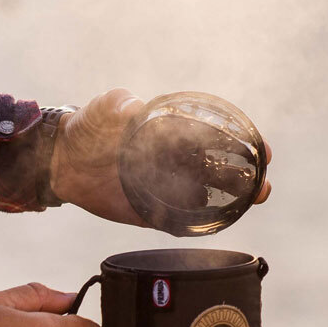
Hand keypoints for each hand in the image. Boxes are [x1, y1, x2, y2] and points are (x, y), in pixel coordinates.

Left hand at [50, 88, 274, 225]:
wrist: (63, 158)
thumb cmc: (90, 125)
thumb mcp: (107, 105)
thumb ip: (121, 102)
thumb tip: (134, 107)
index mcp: (174, 136)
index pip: (217, 140)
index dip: (243, 143)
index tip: (261, 149)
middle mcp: (176, 162)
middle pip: (221, 172)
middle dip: (248, 177)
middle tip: (264, 184)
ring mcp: (166, 189)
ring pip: (208, 198)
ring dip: (233, 202)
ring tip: (255, 200)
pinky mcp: (150, 212)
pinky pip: (180, 221)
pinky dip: (198, 224)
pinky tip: (218, 224)